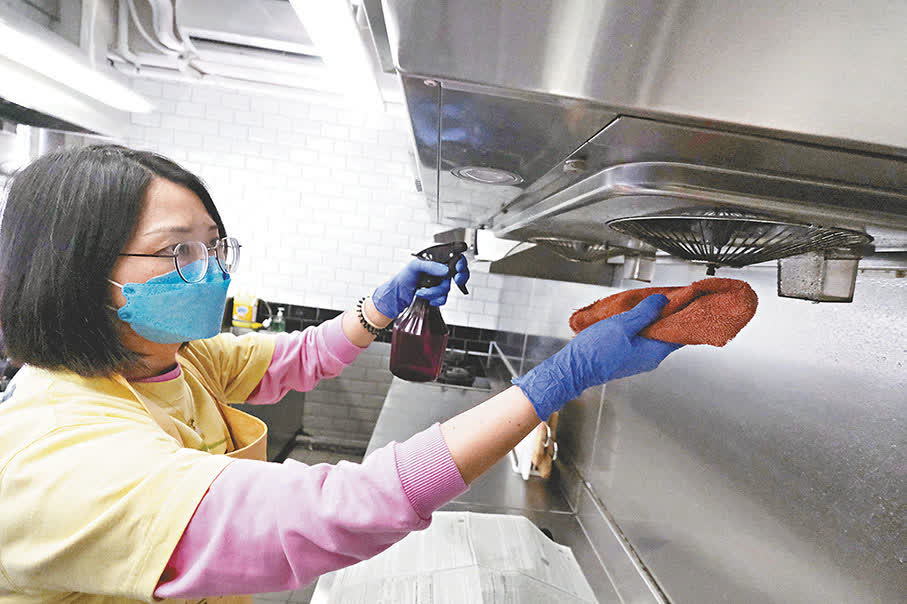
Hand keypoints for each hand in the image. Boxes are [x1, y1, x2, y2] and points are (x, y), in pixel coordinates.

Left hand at [372, 256, 469, 318]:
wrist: (397, 295)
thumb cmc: (403, 277)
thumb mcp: (415, 266)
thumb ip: (431, 266)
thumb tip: (445, 270)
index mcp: (435, 261)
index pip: (454, 258)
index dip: (461, 263)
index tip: (459, 268)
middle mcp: (439, 271)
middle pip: (457, 274)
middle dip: (459, 278)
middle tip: (456, 279)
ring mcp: (438, 283)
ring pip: (447, 289)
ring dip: (435, 292)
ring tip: (422, 291)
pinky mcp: (436, 294)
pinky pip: (443, 299)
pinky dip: (436, 300)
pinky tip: (426, 297)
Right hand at [512, 295, 681, 420]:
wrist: (574, 369)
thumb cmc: (596, 351)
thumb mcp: (623, 324)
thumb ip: (646, 312)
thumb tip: (663, 302)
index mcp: (654, 351)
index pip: (680, 332)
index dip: (682, 314)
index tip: (681, 300)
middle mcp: (649, 358)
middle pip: (667, 333)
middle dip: (666, 315)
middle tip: (662, 298)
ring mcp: (638, 358)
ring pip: (652, 335)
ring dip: (651, 320)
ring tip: (645, 305)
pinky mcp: (626, 357)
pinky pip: (640, 339)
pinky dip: (640, 327)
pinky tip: (630, 318)